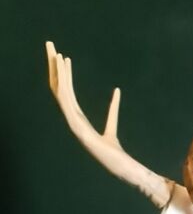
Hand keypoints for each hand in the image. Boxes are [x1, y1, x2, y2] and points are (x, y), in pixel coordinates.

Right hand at [45, 42, 171, 206]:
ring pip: (60, 92)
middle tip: (51, 45)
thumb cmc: (115, 152)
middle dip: (54, 67)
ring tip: (56, 51)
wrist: (121, 168)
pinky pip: (67, 102)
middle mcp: (72, 120)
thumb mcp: (113, 125)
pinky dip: (64, 84)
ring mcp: (73, 124)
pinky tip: (63, 68)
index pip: (67, 94)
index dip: (64, 75)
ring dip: (57, 71)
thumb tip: (116, 91)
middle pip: (59, 89)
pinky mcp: (77, 128)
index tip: (63, 57)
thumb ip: (113, 108)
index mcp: (78, 120)